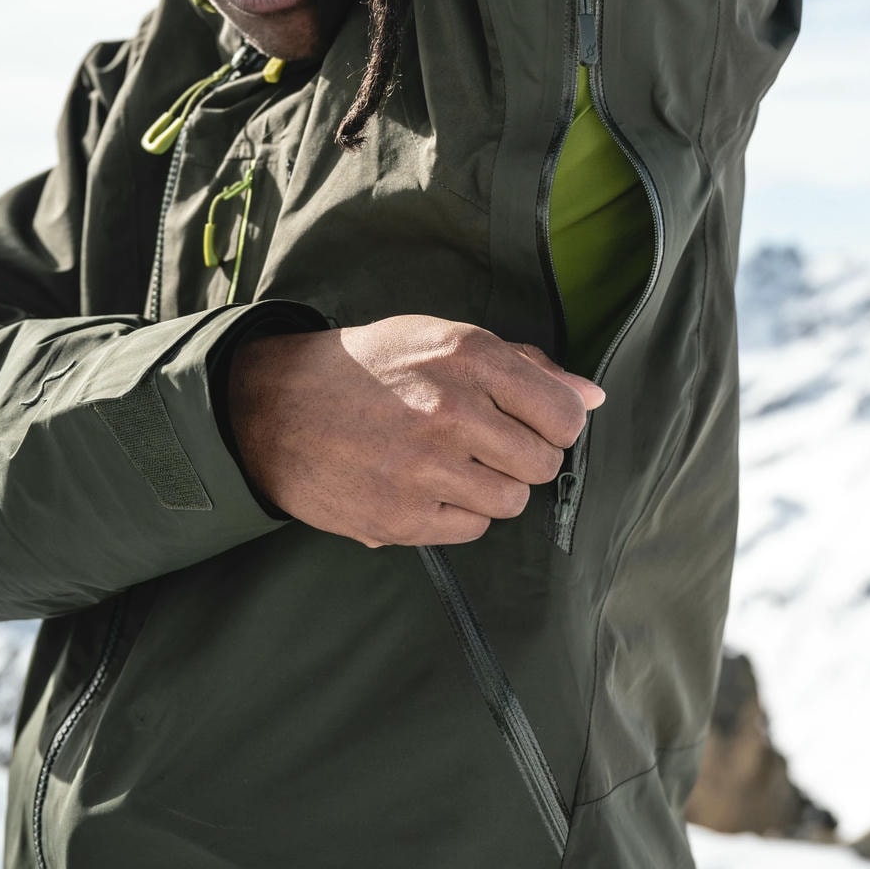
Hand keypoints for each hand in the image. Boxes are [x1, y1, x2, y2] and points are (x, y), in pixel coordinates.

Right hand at [228, 315, 603, 546]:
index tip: (532, 422)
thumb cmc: (370, 369)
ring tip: (452, 464)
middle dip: (523, 456)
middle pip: (542, 462)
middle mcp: (451, 410)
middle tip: (485, 443)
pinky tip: (426, 486)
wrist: (276, 408)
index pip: (563, 413)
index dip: (555, 423)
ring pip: (512, 500)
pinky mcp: (402, 517)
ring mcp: (425, 468)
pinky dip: (458, 512)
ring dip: (491, 487)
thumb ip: (525, 366)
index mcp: (468, 356)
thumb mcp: (442, 340)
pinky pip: (472, 527)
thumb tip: (593, 397)